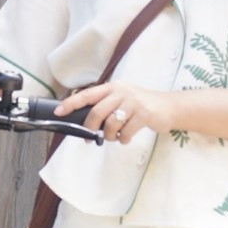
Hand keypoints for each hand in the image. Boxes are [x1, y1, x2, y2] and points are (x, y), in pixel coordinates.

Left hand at [56, 81, 172, 144]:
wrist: (168, 107)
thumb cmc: (140, 105)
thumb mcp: (122, 99)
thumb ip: (105, 106)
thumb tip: (85, 123)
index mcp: (112, 87)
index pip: (87, 95)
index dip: (71, 104)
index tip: (58, 112)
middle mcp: (121, 92)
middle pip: (97, 112)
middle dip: (90, 128)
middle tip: (89, 137)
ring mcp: (133, 102)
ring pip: (111, 124)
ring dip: (109, 136)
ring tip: (114, 136)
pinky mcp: (144, 114)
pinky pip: (126, 132)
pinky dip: (123, 139)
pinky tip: (126, 137)